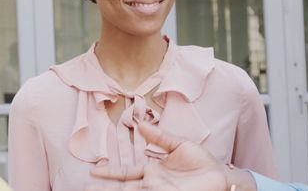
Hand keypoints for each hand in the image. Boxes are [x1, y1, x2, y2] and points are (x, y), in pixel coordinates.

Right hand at [88, 121, 226, 190]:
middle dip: (105, 190)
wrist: (221, 177)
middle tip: (86, 190)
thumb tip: (140, 124)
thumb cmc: (202, 162)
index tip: (93, 172)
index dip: (109, 172)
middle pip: (123, 188)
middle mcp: (152, 184)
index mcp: (153, 171)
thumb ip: (160, 136)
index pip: (126, 172)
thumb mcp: (180, 144)